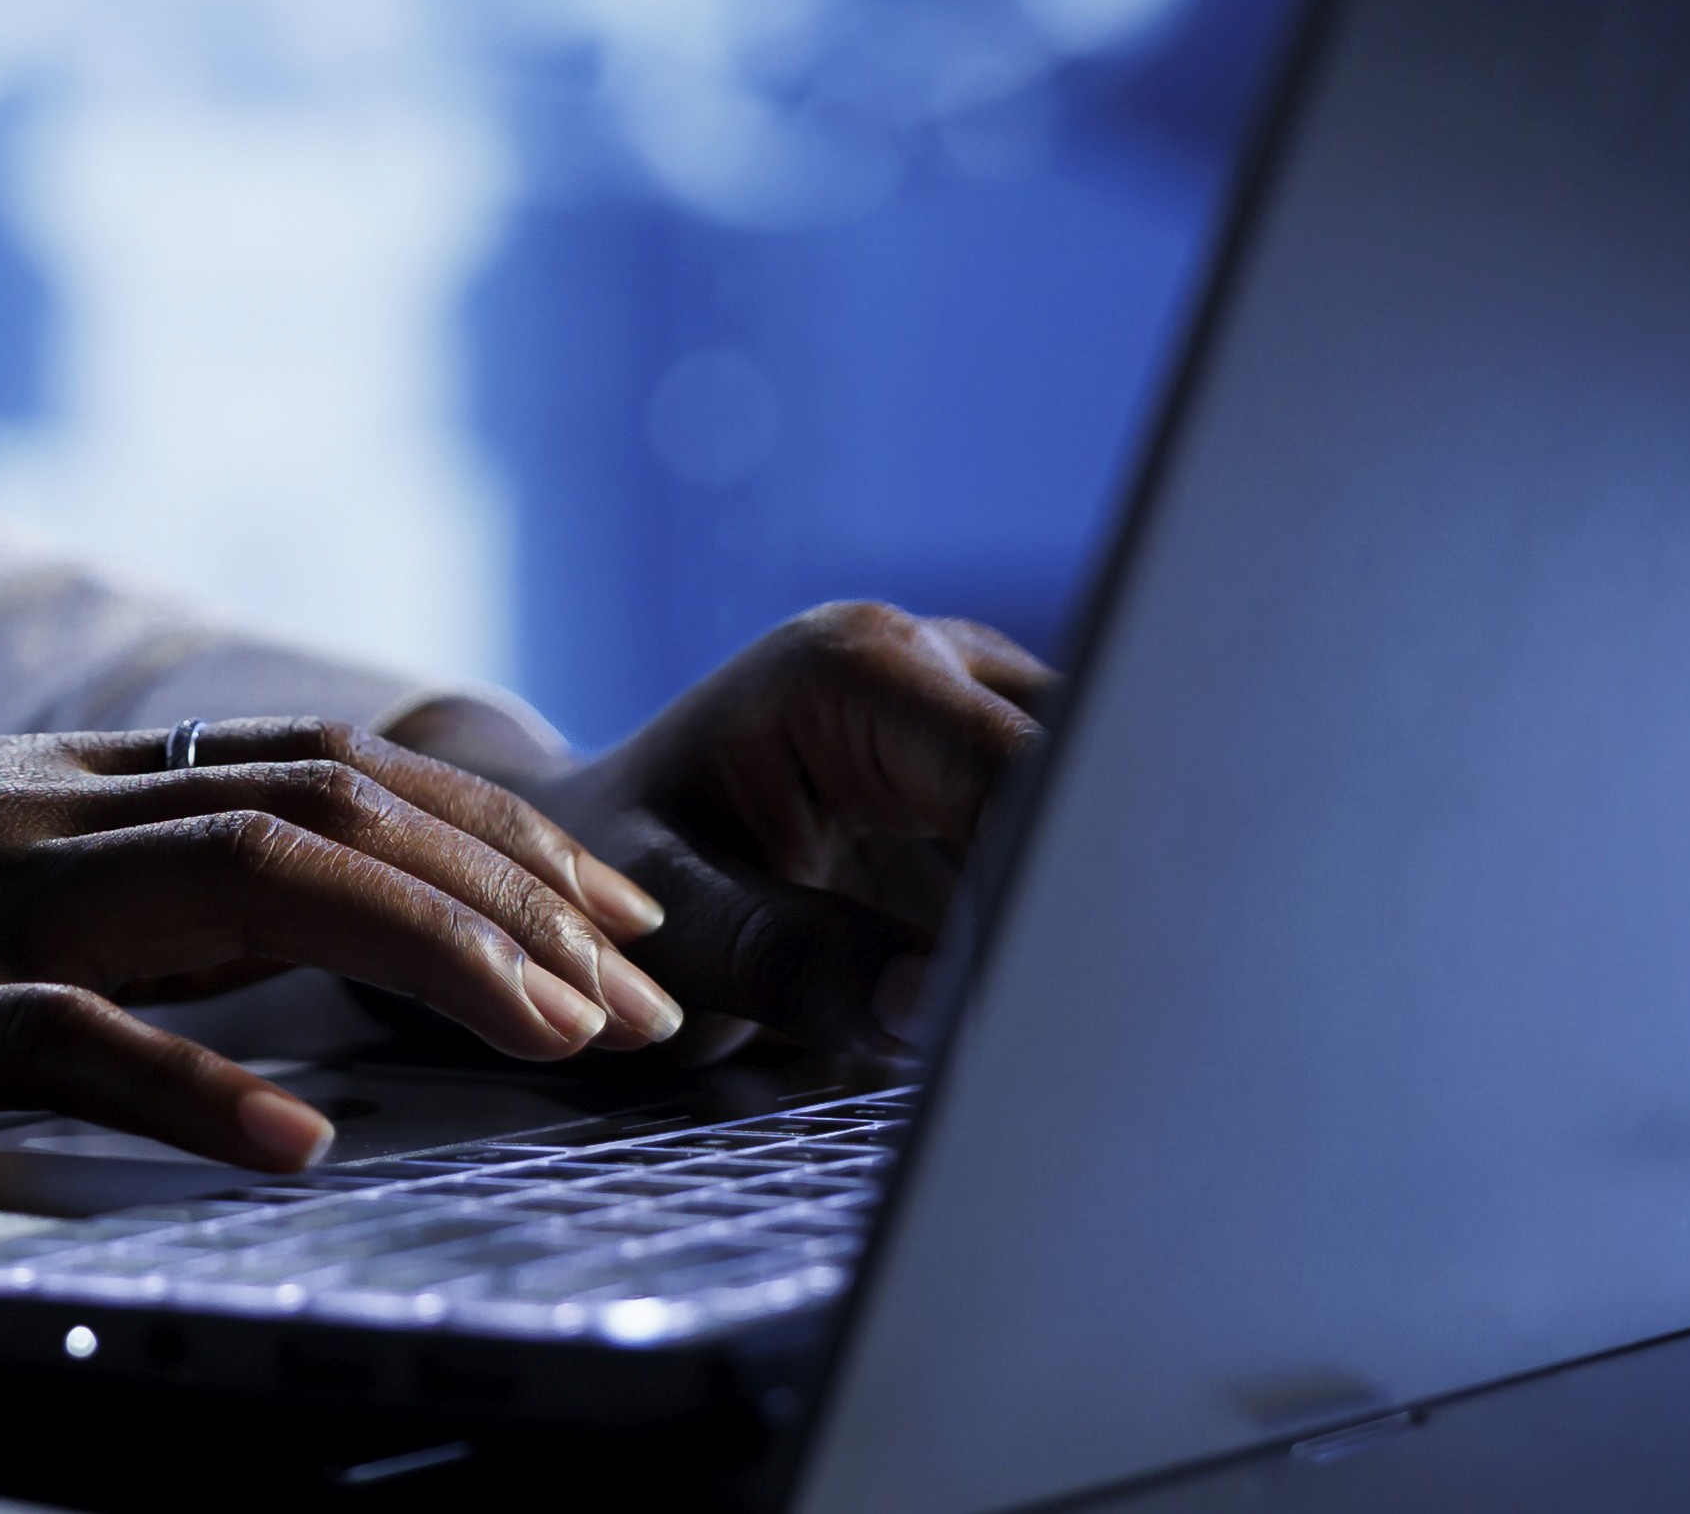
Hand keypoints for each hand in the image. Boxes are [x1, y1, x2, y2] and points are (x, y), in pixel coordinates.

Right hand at [0, 719, 690, 1201]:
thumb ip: (122, 875)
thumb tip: (314, 909)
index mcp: (64, 775)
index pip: (331, 764)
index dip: (494, 830)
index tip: (616, 917)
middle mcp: (39, 806)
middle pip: (330, 804)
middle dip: (514, 892)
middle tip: (644, 994)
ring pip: (247, 888)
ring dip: (427, 957)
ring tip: (555, 1036)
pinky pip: (72, 1040)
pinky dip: (196, 1088)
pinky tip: (299, 1141)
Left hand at [456, 603, 1058, 1064]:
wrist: (593, 846)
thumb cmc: (613, 878)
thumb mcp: (675, 922)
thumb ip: (790, 959)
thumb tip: (922, 1006)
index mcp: (859, 670)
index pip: (1022, 773)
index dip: (1047, 890)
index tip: (1042, 1000)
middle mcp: (939, 662)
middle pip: (1087, 776)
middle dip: (1083, 902)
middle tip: (1062, 1028)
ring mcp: (981, 707)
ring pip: (1096, 807)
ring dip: (1076, 914)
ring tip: (1039, 1025)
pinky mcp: (1001, 768)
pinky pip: (1069, 839)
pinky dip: (1058, 922)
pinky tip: (1032, 1005)